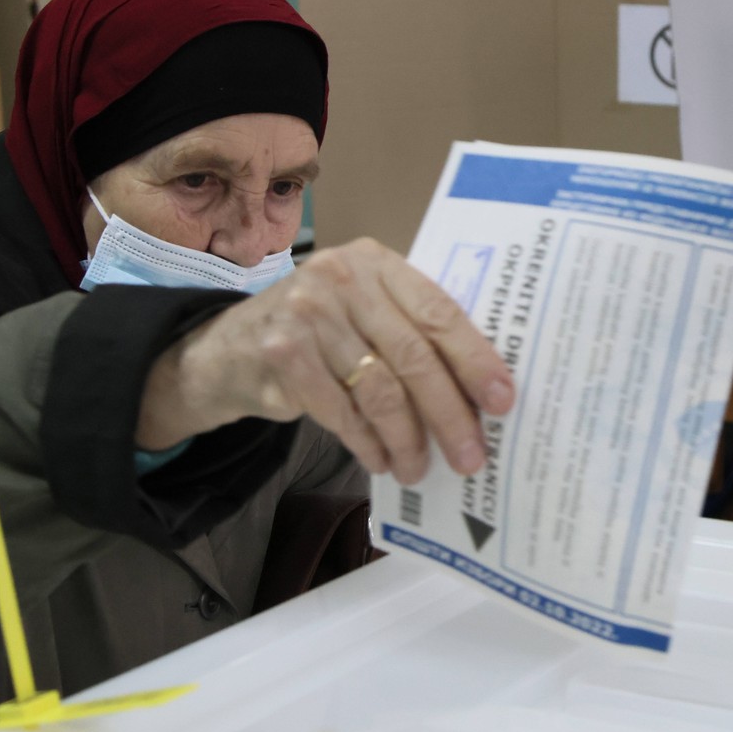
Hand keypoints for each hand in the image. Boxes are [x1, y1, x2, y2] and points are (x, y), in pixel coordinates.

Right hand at [136, 239, 514, 483]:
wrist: (229, 346)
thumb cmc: (321, 331)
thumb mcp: (364, 309)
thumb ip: (411, 329)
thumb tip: (481, 391)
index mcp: (377, 262)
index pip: (440, 312)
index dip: (475, 360)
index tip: (503, 401)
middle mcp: (341, 279)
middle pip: (414, 356)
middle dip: (449, 414)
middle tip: (471, 456)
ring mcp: (307, 314)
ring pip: (380, 391)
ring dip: (407, 439)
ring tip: (419, 468)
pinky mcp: (281, 355)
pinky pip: (341, 412)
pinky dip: (368, 443)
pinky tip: (382, 461)